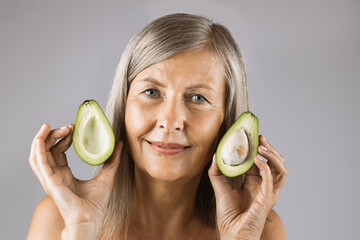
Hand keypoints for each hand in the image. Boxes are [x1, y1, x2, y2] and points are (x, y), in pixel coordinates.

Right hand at [29, 123, 121, 238]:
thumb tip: (119, 144)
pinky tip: (39, 139)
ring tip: (48, 126)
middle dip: (53, 135)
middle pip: (46, 151)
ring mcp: (51, 179)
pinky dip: (37, 151)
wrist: (91, 219)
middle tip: (67, 126)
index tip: (73, 128)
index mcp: (64, 175)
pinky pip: (39, 164)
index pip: (57, 152)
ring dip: (40, 140)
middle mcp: (55, 176)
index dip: (63, 138)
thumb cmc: (95, 204)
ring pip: (38, 156)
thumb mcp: (107, 176)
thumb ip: (112, 160)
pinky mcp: (50, 182)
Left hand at [208, 135, 286, 239]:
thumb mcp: (220, 188)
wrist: (230, 234)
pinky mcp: (266, 199)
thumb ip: (217, 172)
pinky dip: (266, 167)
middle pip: (276, 163)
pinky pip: (272, 180)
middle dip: (270, 149)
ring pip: (281, 170)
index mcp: (255, 183)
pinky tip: (257, 159)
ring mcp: (268, 193)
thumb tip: (216, 155)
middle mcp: (264, 187)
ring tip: (261, 146)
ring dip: (273, 156)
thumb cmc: (228, 216)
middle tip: (260, 137)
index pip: (262, 162)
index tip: (253, 136)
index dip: (259, 148)